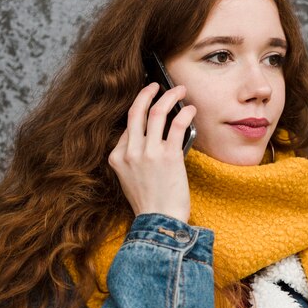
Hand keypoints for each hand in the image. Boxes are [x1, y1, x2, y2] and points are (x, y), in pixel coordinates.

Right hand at [108, 83, 195, 221]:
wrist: (159, 222)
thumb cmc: (150, 204)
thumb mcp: (129, 179)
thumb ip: (133, 158)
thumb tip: (149, 136)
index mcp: (116, 157)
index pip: (127, 125)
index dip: (140, 110)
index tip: (150, 102)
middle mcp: (130, 152)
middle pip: (136, 111)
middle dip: (148, 92)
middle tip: (157, 85)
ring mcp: (148, 153)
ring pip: (156, 112)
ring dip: (170, 96)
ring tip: (180, 90)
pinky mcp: (169, 156)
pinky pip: (176, 125)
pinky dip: (184, 113)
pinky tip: (190, 109)